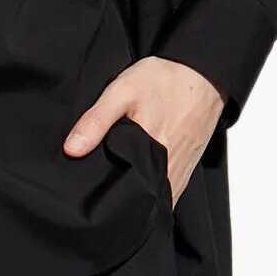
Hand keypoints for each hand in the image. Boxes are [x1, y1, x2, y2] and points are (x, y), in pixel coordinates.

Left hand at [64, 57, 224, 205]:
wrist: (204, 74)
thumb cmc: (166, 81)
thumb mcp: (122, 92)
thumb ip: (96, 121)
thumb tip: (72, 150)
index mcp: (150, 154)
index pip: (123, 194)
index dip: (104, 199)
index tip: (89, 197)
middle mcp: (168, 170)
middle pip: (139, 200)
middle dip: (119, 201)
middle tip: (101, 193)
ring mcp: (180, 173)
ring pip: (154, 199)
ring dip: (137, 198)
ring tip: (118, 189)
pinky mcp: (187, 170)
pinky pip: (167, 193)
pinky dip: (152, 192)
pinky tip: (138, 182)